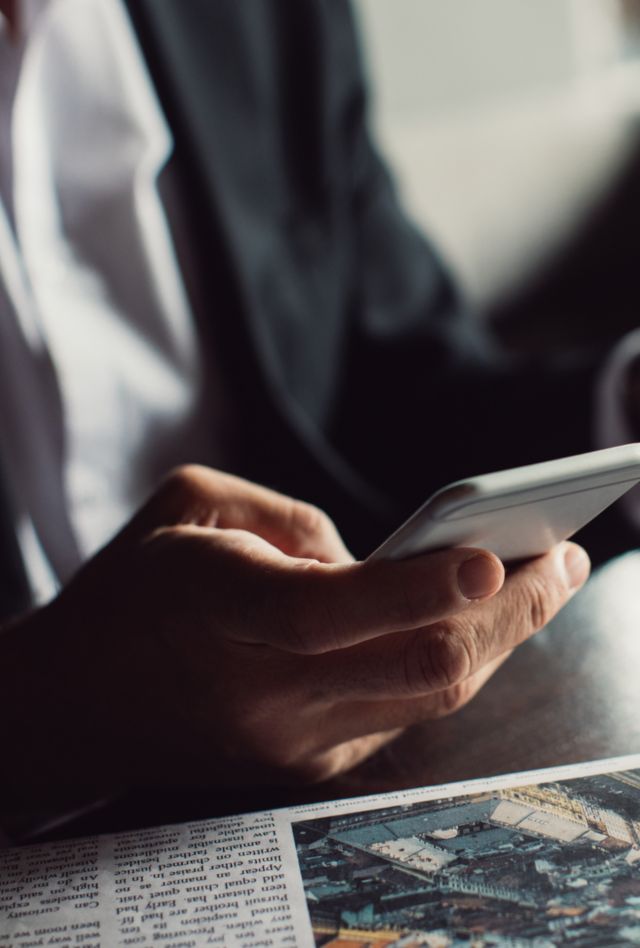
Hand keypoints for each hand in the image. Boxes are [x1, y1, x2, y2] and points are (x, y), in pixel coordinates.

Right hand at [1, 466, 589, 810]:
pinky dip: (453, 661)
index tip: (496, 553)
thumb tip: (378, 558)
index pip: (332, 611)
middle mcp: (264, 693)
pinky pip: (407, 710)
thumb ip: (292, 521)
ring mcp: (294, 741)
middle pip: (420, 668)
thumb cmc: (134, 585)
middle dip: (510, 612)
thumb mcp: (189, 503)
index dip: (421, 587)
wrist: (79, 702)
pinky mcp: (312, 763)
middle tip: (561, 556)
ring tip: (544, 580)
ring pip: (432, 697)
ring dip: (500, 638)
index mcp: (220, 610)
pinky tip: (480, 621)